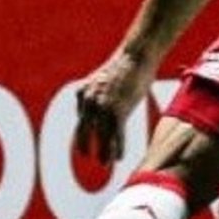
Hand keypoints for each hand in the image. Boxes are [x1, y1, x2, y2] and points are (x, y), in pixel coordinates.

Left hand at [74, 49, 152, 163]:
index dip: (84, 133)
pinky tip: (119, 158)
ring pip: (101, 137)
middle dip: (85, 145)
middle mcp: (90, 101)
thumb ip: (98, 92)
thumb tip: (99, 105)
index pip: (82, 118)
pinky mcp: (118, 111)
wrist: (136, 54)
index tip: (85, 142)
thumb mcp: (104, 78)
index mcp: (83, 92)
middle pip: (84, 130)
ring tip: (105, 164)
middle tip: (86, 156)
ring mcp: (103, 107)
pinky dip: (118, 148)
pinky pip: (116, 136)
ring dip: (104, 152)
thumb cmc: (125, 65)